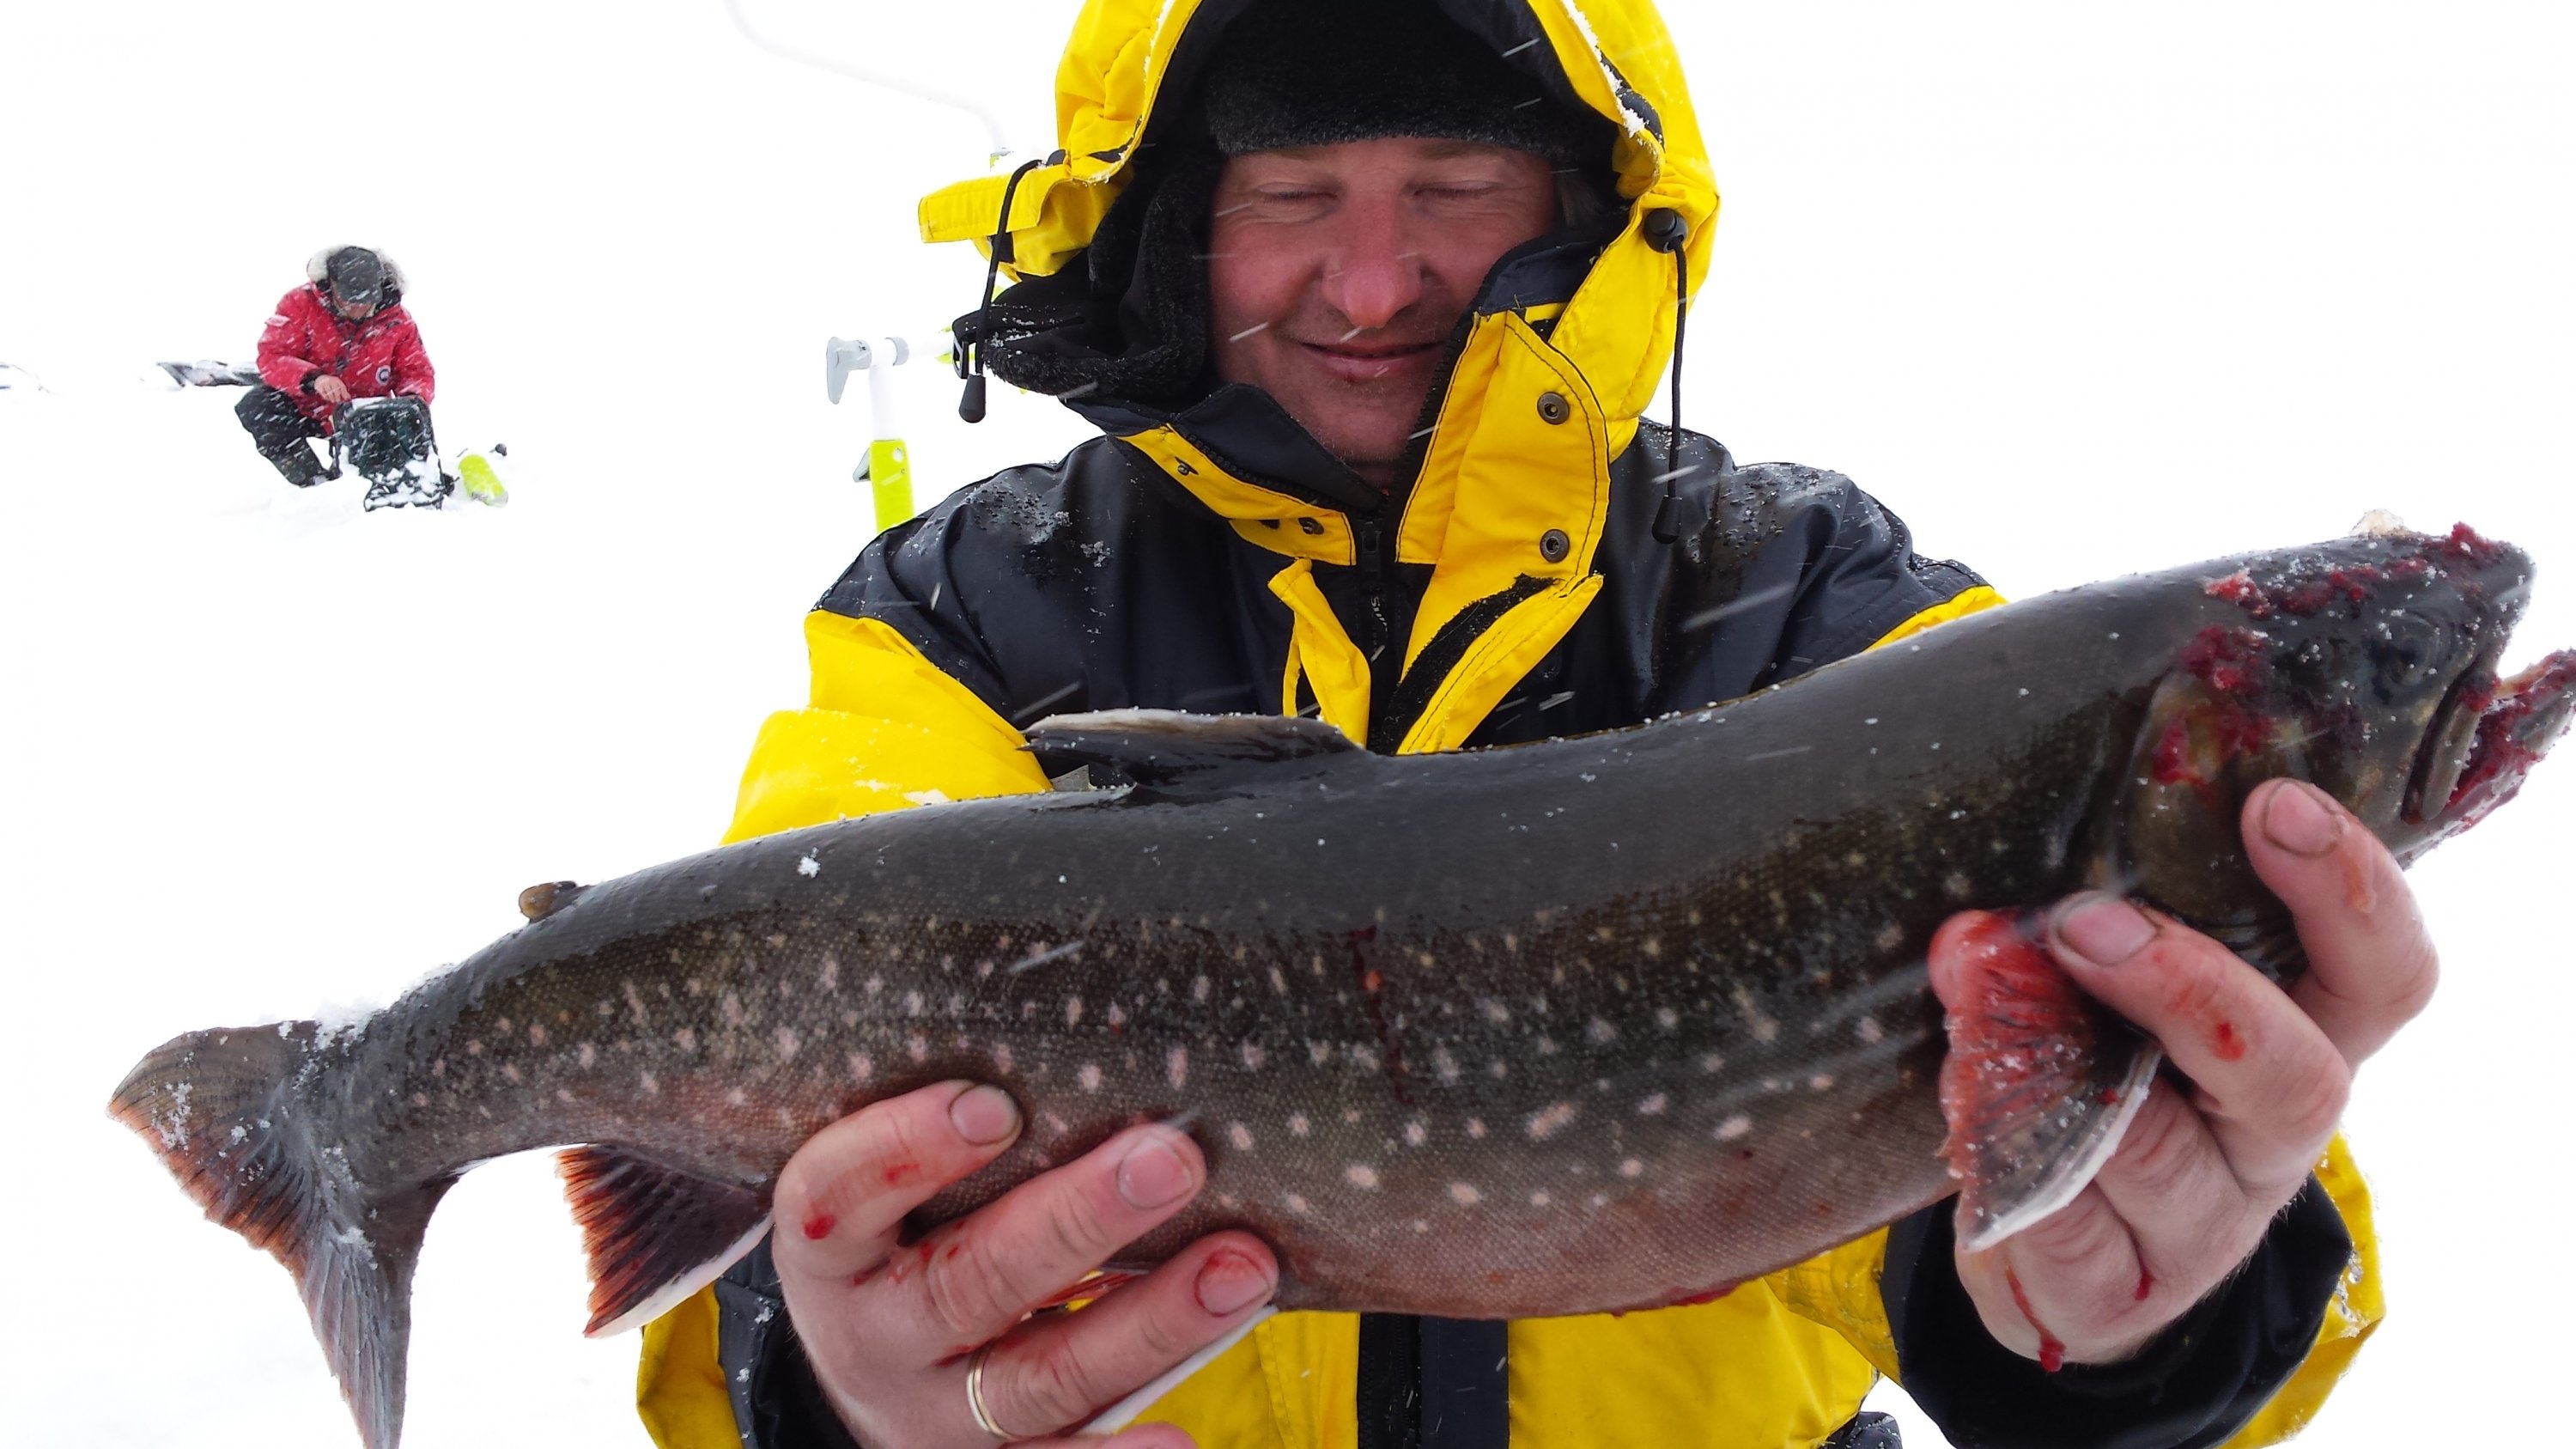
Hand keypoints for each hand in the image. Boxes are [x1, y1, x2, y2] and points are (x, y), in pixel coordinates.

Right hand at [312, 375, 350, 404]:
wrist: (320, 378)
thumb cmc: (331, 383)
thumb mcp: (338, 385)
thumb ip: (343, 391)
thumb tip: (348, 397)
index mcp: (337, 380)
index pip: (342, 386)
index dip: (344, 393)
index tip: (345, 398)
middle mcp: (331, 380)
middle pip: (335, 390)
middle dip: (337, 396)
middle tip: (338, 400)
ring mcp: (324, 383)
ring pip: (329, 392)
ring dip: (331, 398)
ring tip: (333, 400)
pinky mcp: (319, 386)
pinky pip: (323, 393)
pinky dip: (326, 397)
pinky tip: (327, 398)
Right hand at [773, 1080, 1279, 1446]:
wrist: (872, 1383)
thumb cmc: (903, 1236)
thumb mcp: (887, 1190)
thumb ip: (962, 1132)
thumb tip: (1101, 1040)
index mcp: (830, 1249)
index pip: (838, 1193)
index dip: (907, 1150)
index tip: (995, 1104)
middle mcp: (876, 1334)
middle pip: (969, 1283)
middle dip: (1078, 1220)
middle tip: (1171, 1158)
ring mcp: (937, 1411)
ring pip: (1039, 1374)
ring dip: (1151, 1321)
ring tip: (1240, 1266)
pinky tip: (1182, 1440)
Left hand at [1929, 778, 2436, 1365]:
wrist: (2058, 1253)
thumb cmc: (2104, 1073)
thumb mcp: (2128, 987)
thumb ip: (2101, 917)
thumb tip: (1999, 863)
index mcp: (2306, 1042)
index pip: (2381, 975)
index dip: (2349, 892)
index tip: (2273, 805)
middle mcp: (2269, 1140)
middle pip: (2294, 1074)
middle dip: (2190, 986)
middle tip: (2086, 919)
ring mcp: (2198, 1226)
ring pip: (2158, 1155)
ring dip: (2055, 1063)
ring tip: (1978, 994)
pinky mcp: (2109, 1292)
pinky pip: (2064, 1230)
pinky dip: (2005, 1154)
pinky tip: (1961, 1099)